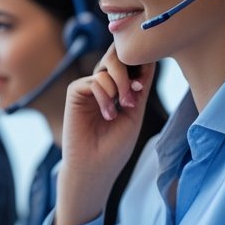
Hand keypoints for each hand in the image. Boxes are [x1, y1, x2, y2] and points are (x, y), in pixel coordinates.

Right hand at [55, 45, 155, 224]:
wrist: (95, 167)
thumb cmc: (115, 146)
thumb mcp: (134, 113)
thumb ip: (139, 87)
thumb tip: (150, 60)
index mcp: (118, 90)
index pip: (128, 65)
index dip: (138, 66)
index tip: (142, 87)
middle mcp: (102, 86)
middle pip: (116, 58)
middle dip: (128, 71)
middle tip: (136, 91)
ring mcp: (88, 88)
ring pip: (107, 68)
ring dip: (120, 86)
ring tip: (121, 108)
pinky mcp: (75, 93)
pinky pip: (94, 81)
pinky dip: (105, 96)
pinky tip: (107, 115)